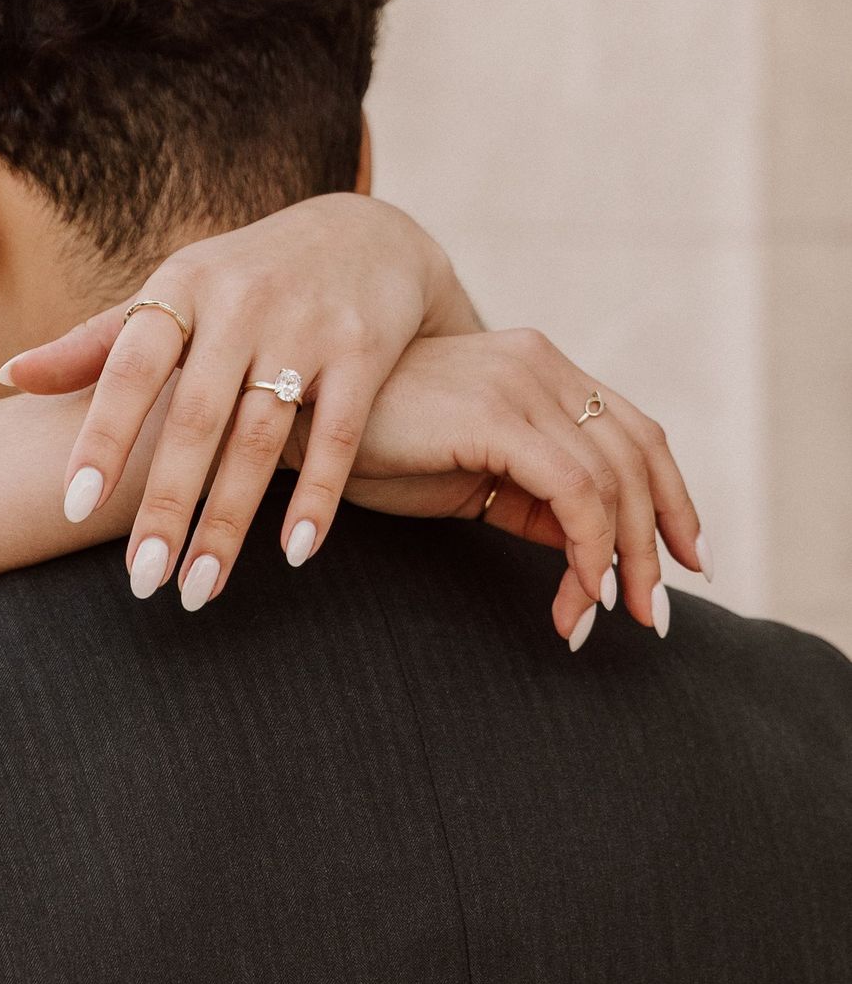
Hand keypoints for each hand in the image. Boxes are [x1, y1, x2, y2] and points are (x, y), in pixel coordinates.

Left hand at [0, 193, 471, 604]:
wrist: (366, 235)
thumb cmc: (244, 278)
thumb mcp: (174, 293)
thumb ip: (98, 343)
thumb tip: (11, 377)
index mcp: (182, 288)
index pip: (129, 368)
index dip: (102, 437)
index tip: (74, 508)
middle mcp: (241, 304)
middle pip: (195, 418)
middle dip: (167, 504)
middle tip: (141, 582)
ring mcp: (306, 325)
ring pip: (260, 439)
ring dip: (229, 521)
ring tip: (199, 590)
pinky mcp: (363, 351)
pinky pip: (337, 436)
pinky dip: (317, 497)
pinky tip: (295, 553)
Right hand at [303, 328, 706, 642]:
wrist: (299, 421)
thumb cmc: (374, 448)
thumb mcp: (471, 475)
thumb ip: (533, 496)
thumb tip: (590, 550)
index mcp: (539, 366)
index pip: (633, 432)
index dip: (671, 499)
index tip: (685, 561)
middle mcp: (540, 363)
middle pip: (638, 454)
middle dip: (655, 543)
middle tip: (654, 615)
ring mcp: (521, 383)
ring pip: (611, 482)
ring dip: (619, 565)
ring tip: (600, 621)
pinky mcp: (498, 416)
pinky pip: (574, 495)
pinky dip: (587, 554)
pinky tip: (575, 599)